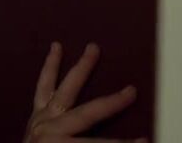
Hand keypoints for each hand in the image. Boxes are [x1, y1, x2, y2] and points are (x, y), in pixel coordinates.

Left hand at [23, 41, 147, 142]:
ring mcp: (41, 121)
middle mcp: (50, 130)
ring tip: (92, 48)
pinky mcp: (36, 115)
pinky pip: (43, 87)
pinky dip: (50, 67)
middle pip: (87, 113)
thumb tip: (132, 142)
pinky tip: (55, 48)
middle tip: (131, 90)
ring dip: (81, 68)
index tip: (145, 139)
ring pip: (64, 89)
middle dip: (111, 103)